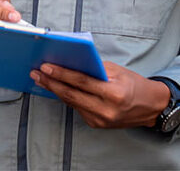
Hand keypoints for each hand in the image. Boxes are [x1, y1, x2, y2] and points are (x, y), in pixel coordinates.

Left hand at [30, 61, 170, 128]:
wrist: (150, 107)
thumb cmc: (133, 84)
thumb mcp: (116, 70)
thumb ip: (93, 67)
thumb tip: (69, 60)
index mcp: (114, 93)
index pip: (81, 82)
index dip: (62, 74)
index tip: (46, 66)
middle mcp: (106, 110)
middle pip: (71, 94)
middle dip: (51, 82)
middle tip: (36, 72)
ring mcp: (101, 120)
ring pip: (71, 102)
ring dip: (53, 89)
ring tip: (40, 78)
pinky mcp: (96, 124)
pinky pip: (76, 107)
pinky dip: (65, 97)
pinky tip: (55, 87)